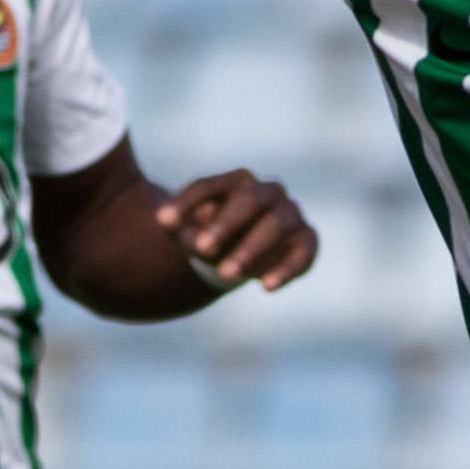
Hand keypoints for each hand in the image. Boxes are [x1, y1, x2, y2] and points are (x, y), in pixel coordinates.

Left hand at [168, 168, 316, 293]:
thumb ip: (178, 226)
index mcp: (236, 181)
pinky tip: (265, 287)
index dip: (186, 202)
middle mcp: (268, 192)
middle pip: (249, 200)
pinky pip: (304, 252)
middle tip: (202, 250)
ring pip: (277, 224)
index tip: (163, 223)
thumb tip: (164, 221)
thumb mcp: (187, 232)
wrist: (238, 259)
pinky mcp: (307, 241)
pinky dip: (287, 268)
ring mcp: (290, 214)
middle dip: (225, 225)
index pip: (209, 186)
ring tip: (226, 275)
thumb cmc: (209, 239)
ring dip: (251, 249)